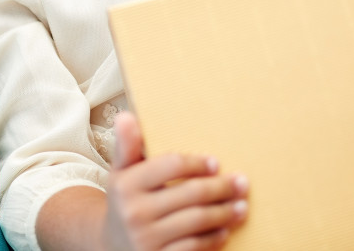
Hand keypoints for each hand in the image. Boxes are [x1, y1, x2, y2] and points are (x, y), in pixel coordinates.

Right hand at [103, 113, 247, 250]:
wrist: (112, 244)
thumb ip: (126, 145)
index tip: (215, 163)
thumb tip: (126, 116)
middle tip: (241, 183)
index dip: (197, 163)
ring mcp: (146, 238)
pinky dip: (214, 237)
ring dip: (225, 212)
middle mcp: (134, 211)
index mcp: (125, 183)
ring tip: (241, 206)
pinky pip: (194, 247)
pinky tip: (225, 229)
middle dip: (221, 188)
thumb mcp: (120, 172)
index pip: (170, 165)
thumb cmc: (125, 200)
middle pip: (190, 194)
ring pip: (197, 221)